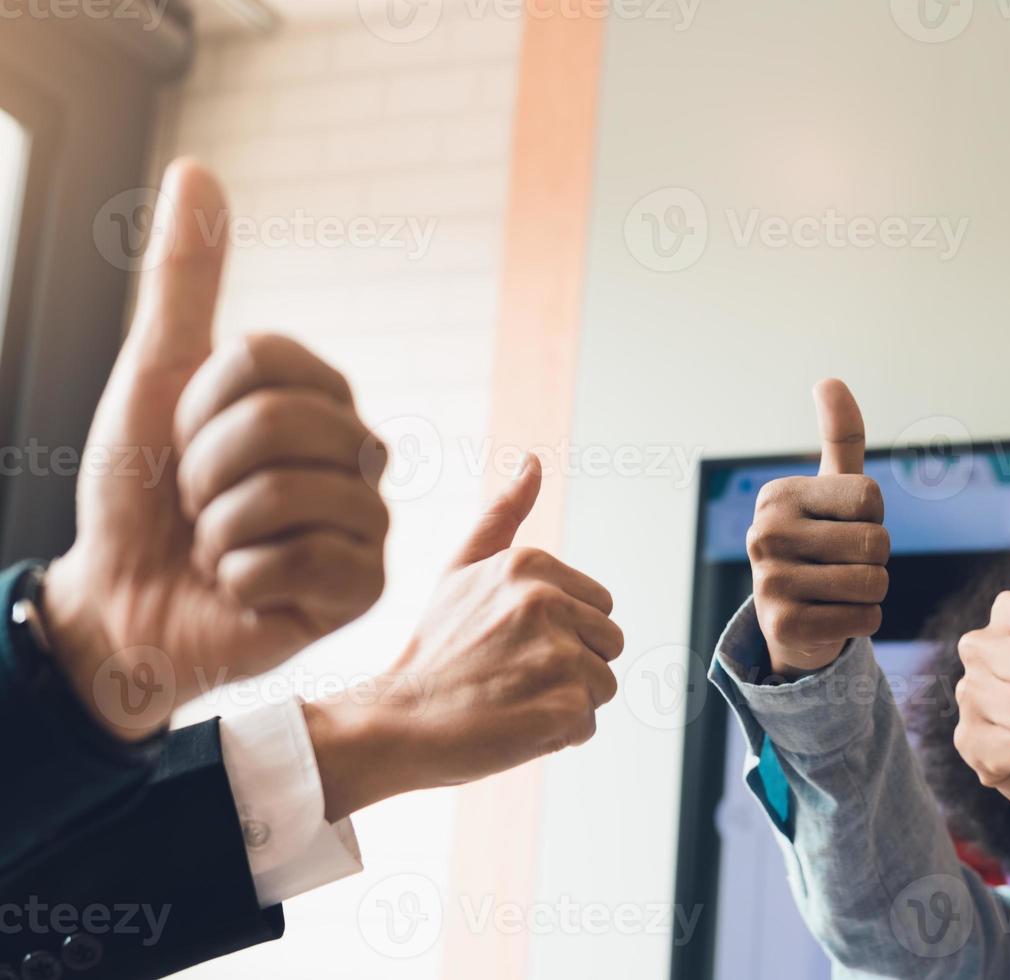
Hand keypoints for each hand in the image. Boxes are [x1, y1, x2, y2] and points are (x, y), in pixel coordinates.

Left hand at [43, 160, 387, 739]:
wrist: (126, 602)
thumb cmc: (140, 494)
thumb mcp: (156, 378)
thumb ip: (186, 279)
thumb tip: (198, 169)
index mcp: (319, 397)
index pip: (264, 360)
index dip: (199, 405)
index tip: (183, 441)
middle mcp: (358, 452)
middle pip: (277, 424)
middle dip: (202, 471)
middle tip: (197, 503)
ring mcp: (368, 520)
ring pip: (287, 495)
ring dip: (219, 531)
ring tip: (221, 547)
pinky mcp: (366, 587)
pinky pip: (304, 562)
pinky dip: (245, 580)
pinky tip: (246, 590)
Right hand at [305, 455, 623, 820]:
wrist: (393, 723)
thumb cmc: (432, 651)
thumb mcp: (461, 570)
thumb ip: (503, 515)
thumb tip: (533, 462)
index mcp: (530, 565)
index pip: (599, 605)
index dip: (562, 633)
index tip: (512, 644)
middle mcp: (545, 601)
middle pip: (608, 642)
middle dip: (571, 665)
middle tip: (511, 675)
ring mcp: (557, 654)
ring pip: (602, 684)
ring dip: (565, 701)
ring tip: (511, 699)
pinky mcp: (563, 705)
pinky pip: (587, 724)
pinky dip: (556, 735)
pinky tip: (511, 724)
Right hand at [749, 380, 890, 677]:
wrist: (791, 622)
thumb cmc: (820, 544)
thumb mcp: (832, 490)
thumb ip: (841, 438)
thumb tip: (829, 380)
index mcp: (778, 495)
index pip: (870, 497)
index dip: (873, 516)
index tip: (844, 527)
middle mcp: (765, 534)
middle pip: (876, 542)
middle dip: (876, 558)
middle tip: (844, 564)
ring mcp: (770, 583)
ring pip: (874, 582)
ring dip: (872, 592)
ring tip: (839, 590)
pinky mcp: (785, 627)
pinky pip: (865, 619)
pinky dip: (863, 621)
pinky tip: (833, 617)